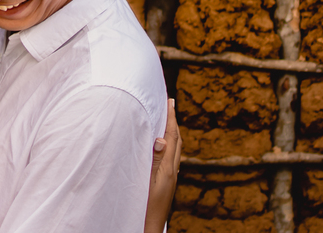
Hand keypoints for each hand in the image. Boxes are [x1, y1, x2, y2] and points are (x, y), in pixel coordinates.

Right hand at [144, 98, 180, 232]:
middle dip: (173, 122)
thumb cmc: (145, 206)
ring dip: (172, 132)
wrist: (149, 227)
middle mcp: (172, 171)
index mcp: (168, 168)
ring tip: (167, 120)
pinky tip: (163, 146)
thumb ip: (155, 160)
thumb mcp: (149, 181)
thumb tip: (161, 138)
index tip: (170, 101)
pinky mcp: (167, 183)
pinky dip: (169, 145)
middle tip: (170, 105)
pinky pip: (171, 157)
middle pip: (177, 141)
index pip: (171, 137)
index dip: (171, 118)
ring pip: (175, 149)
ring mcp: (170, 178)